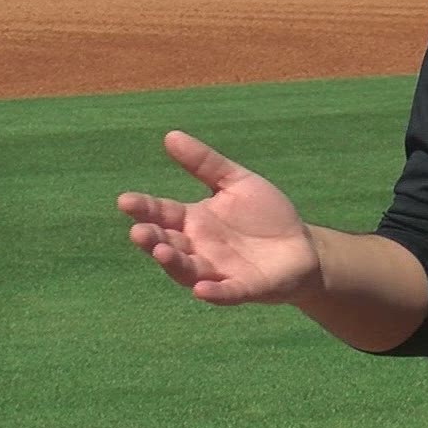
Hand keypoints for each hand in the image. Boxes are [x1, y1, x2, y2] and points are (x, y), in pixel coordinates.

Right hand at [116, 130, 320, 305]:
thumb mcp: (236, 182)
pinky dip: (213, 292)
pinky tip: (201, 289)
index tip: (124, 200)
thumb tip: (170, 135)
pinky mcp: (243, 288)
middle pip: (168, 244)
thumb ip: (204, 163)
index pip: (162, 214)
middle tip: (138, 232)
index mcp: (193, 221)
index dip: (144, 209)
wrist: (302, 246)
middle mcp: (198, 248)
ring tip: (161, 253)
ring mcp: (218, 270)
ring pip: (188, 270)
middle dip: (152, 239)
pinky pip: (225, 292)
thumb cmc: (264, 214)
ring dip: (174, 264)